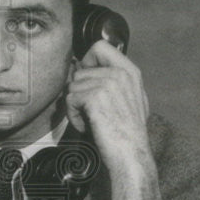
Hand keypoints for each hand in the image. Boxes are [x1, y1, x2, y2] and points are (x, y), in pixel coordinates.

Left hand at [65, 40, 161, 199]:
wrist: (131, 153)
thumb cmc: (127, 133)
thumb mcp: (129, 99)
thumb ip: (112, 81)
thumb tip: (81, 69)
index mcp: (130, 71)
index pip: (100, 46)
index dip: (87, 61)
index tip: (87, 79)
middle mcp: (120, 73)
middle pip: (79, 71)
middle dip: (78, 93)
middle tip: (91, 112)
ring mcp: (108, 83)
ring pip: (72, 87)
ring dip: (76, 107)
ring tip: (92, 121)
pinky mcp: (95, 97)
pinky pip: (69, 100)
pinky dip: (74, 117)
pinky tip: (88, 126)